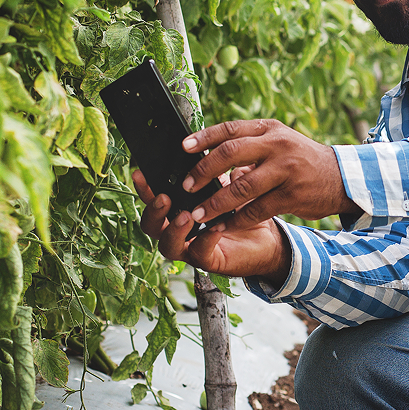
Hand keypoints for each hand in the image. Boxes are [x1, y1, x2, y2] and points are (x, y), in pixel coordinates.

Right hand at [133, 170, 291, 282]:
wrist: (266, 238)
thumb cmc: (241, 210)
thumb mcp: (226, 186)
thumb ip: (213, 172)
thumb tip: (205, 148)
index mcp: (177, 209)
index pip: (153, 198)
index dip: (144, 188)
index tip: (141, 172)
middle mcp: (177, 231)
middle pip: (150, 225)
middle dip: (153, 211)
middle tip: (163, 197)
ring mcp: (190, 248)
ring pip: (167, 245)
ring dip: (174, 229)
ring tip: (186, 216)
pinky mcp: (208, 261)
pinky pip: (200, 253)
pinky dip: (206, 240)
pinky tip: (215, 228)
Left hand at [179, 119, 359, 228]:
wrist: (341, 178)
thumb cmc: (301, 160)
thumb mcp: (278, 142)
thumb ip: (249, 145)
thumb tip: (210, 155)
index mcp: (269, 129)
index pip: (230, 129)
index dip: (203, 138)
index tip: (183, 147)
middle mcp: (277, 145)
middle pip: (231, 152)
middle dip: (204, 171)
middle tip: (187, 186)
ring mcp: (285, 170)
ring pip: (242, 186)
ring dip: (217, 202)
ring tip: (199, 214)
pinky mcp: (292, 195)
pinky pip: (258, 209)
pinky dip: (237, 220)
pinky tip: (223, 227)